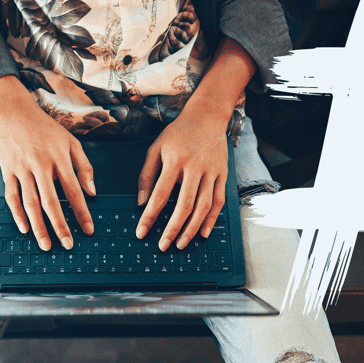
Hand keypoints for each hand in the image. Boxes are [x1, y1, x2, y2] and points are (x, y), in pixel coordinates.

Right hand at [0, 76, 95, 250]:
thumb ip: (84, 167)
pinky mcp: (8, 171)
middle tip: (67, 244)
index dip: (82, 212)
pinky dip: (17, 214)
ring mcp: (22, 169)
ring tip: (46, 245)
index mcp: (59, 159)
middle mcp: (41, 166)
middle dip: (60, 226)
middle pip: (51, 202)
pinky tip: (25, 228)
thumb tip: (92, 192)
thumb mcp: (72, 142)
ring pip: (31, 203)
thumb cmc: (46, 129)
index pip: (74, 191)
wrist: (16, 113)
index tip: (88, 230)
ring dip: (39, 226)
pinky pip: (12, 196)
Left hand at [135, 106, 228, 251]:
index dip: (150, 216)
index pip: (160, 194)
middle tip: (163, 246)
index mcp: (174, 160)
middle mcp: (194, 167)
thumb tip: (140, 202)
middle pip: (184, 205)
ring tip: (182, 244)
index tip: (142, 233)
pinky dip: (212, 219)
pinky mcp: (223, 174)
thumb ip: (146, 175)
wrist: (207, 116)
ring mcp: (211, 171)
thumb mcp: (156, 148)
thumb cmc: (177, 133)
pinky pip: (218, 200)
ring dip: (192, 228)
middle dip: (173, 229)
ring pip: (203, 206)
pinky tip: (203, 233)